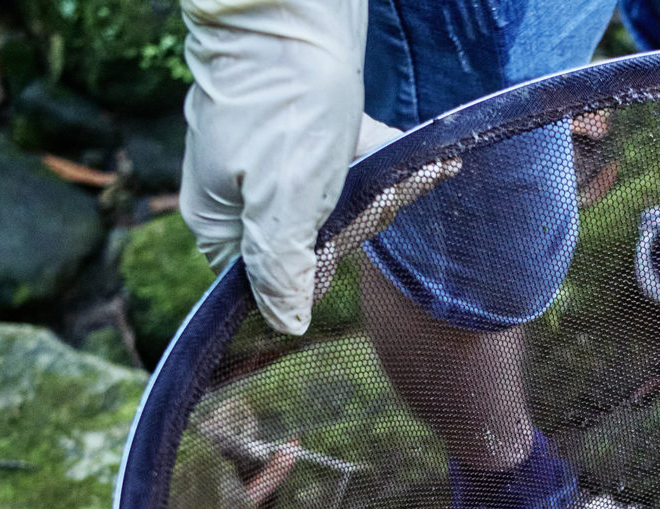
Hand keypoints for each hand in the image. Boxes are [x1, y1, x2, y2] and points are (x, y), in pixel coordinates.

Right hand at [178, 0, 396, 334]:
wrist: (293, 8)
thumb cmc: (285, 105)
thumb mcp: (283, 199)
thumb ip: (280, 267)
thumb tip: (285, 326)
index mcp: (223, 219)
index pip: (277, 278)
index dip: (322, 260)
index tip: (351, 227)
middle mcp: (244, 194)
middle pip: (316, 240)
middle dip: (367, 214)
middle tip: (392, 187)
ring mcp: (276, 161)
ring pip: (344, 202)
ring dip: (389, 187)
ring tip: (423, 168)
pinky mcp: (309, 131)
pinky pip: (356, 165)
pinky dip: (392, 163)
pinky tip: (437, 162)